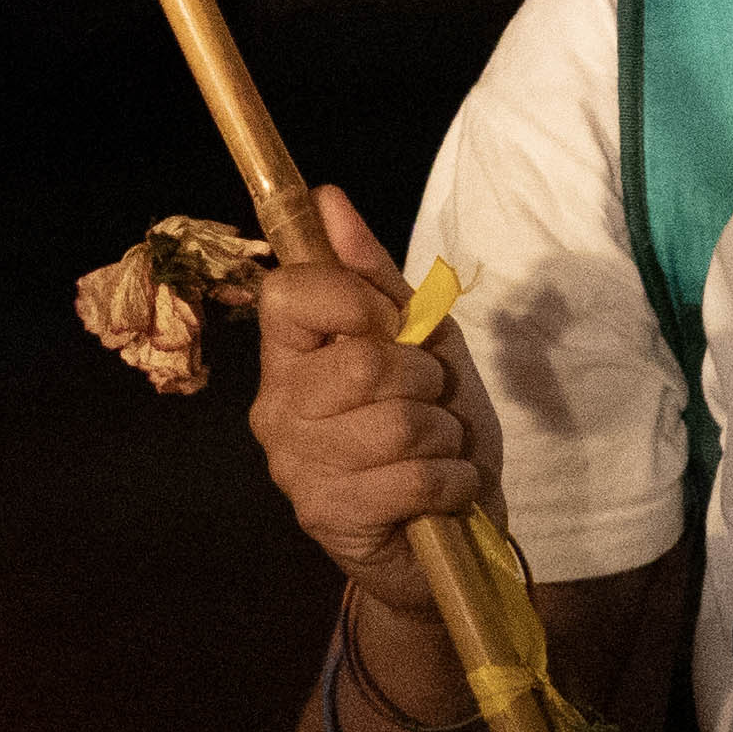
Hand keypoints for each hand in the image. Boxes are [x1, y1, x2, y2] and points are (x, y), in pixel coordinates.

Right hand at [247, 184, 484, 611]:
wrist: (456, 533)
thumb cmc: (435, 428)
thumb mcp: (422, 341)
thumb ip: (373, 275)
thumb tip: (327, 197)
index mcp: (289, 355)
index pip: (289, 293)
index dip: (358, 302)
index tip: (393, 330)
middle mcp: (276, 408)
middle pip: (361, 361)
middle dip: (425, 381)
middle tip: (429, 405)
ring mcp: (295, 466)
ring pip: (396, 422)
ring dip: (445, 435)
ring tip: (437, 450)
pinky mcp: (327, 516)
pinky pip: (412, 477)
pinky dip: (453, 480)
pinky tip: (446, 489)